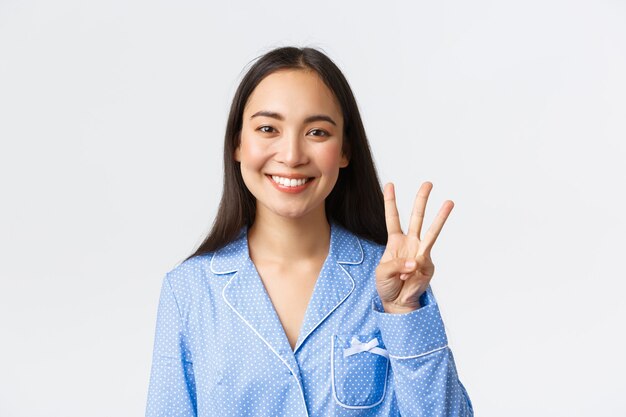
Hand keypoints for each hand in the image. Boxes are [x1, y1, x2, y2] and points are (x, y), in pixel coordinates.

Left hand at [375, 182, 453, 313]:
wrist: (397, 302)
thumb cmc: (387, 285)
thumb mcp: (382, 272)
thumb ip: (395, 265)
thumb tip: (416, 260)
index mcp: (395, 241)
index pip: (392, 217)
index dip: (390, 201)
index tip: (390, 184)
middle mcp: (410, 242)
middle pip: (416, 217)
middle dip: (422, 200)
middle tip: (428, 183)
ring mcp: (421, 252)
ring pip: (432, 231)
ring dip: (440, 217)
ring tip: (449, 202)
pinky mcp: (428, 264)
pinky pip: (421, 262)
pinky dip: (412, 270)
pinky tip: (407, 277)